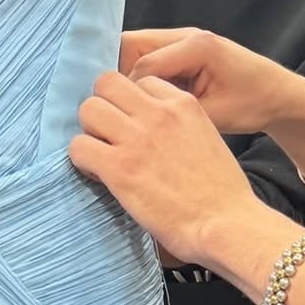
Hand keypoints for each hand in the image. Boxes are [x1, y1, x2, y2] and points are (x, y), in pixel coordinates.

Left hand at [70, 69, 258, 267]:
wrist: (226, 223)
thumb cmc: (222, 193)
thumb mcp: (206, 139)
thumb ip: (178, 127)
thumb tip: (154, 135)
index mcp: (183, 104)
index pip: (141, 81)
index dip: (131, 103)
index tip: (134, 125)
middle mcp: (157, 113)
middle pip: (107, 84)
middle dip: (103, 107)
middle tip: (108, 135)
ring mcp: (136, 138)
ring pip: (89, 109)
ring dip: (89, 131)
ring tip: (100, 154)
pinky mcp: (118, 167)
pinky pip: (78, 147)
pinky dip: (82, 160)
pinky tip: (98, 175)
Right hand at [118, 28, 304, 136]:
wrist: (278, 95)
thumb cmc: (253, 104)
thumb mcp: (213, 115)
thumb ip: (174, 111)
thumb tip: (137, 117)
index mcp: (196, 46)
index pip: (142, 64)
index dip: (127, 92)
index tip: (120, 117)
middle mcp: (186, 35)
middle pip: (131, 46)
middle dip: (118, 77)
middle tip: (114, 108)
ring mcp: (183, 40)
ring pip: (135, 51)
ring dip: (126, 77)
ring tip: (124, 106)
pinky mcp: (182, 50)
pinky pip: (148, 58)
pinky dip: (138, 77)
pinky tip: (139, 101)